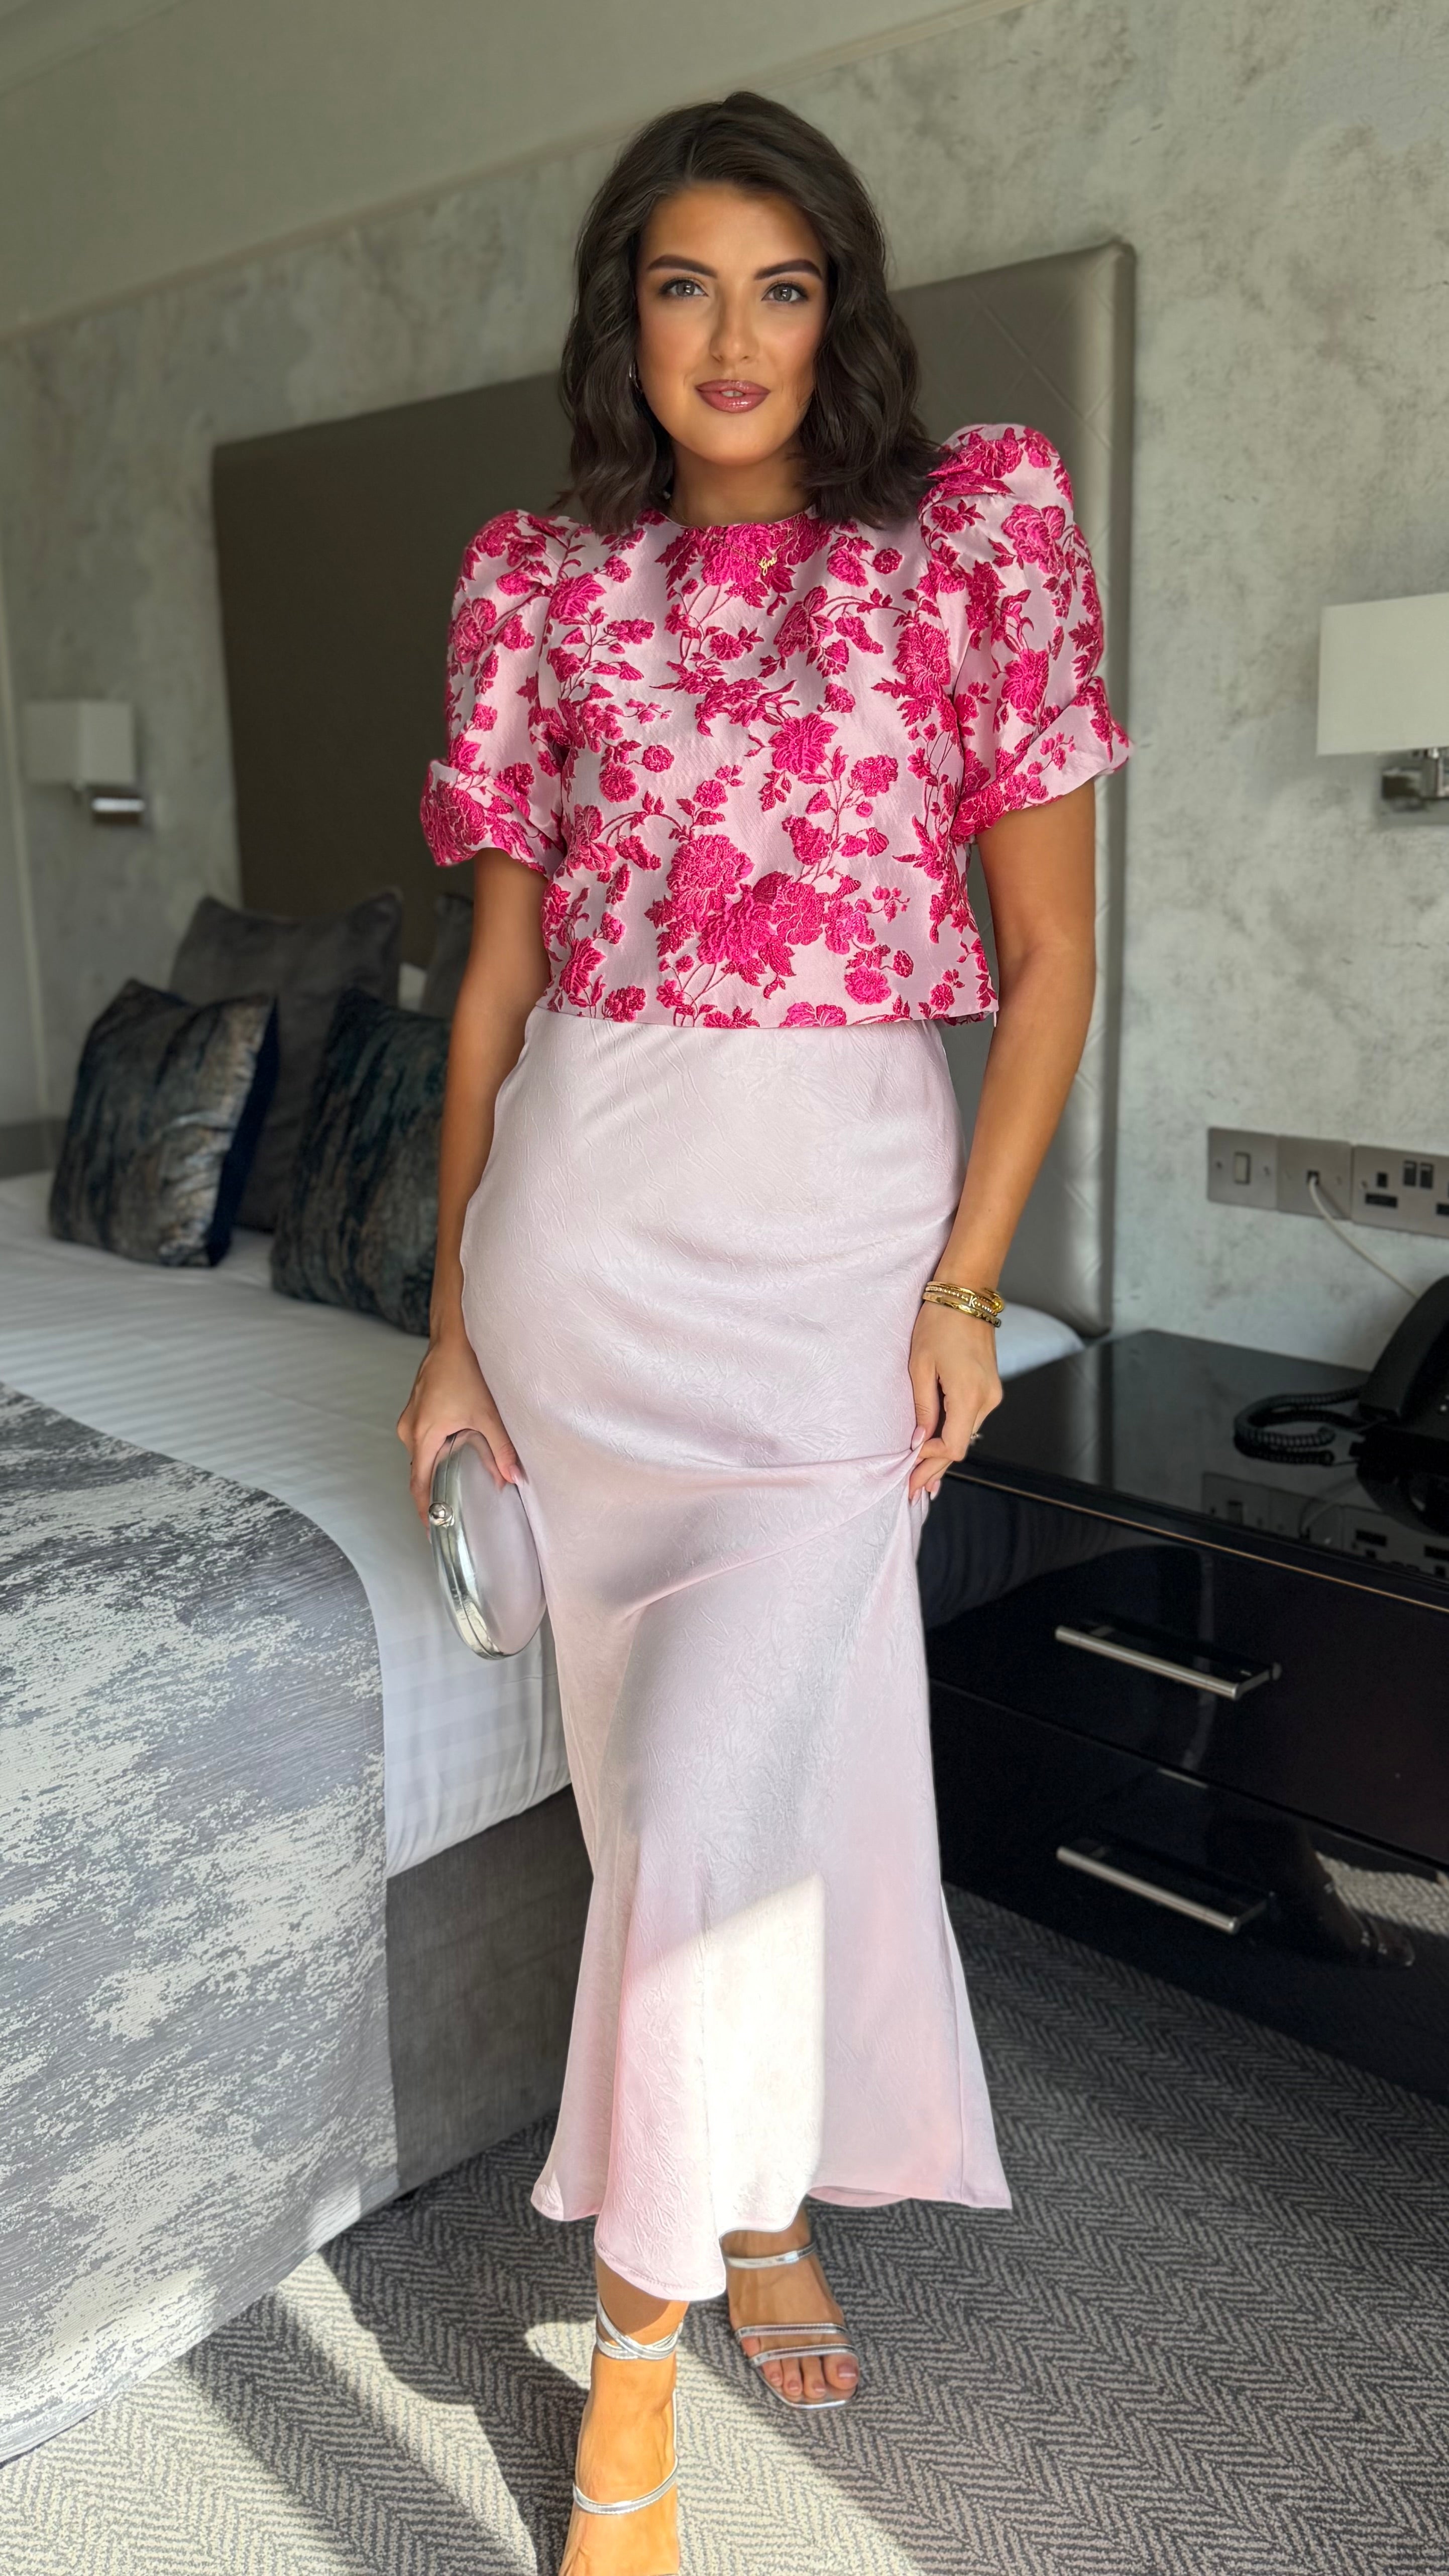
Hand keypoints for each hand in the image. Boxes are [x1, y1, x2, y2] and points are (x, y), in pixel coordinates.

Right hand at [396, 1328, 521, 1524]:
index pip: (418, 1484)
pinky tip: (455, 1451)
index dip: (424, 1510)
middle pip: (419, 1470)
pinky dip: (436, 1449)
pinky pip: (423, 1438)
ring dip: (437, 1467)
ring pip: (422, 1453)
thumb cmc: (466, 1368)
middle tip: (452, 1511)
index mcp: (423, 1434)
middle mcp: (410, 1428)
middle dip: (434, 1491)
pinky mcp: (418, 1407)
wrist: (454, 1335)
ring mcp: (412, 1417)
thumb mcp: (488, 1412)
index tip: (432, 1529)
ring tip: (456, 1484)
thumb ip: (502, 1448)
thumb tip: (513, 1477)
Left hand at [906, 1303, 1001, 1503]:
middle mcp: (987, 1400)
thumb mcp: (920, 1367)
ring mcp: (992, 1394)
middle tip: (913, 1490)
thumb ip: (923, 1409)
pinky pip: (970, 1420)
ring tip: (921, 1474)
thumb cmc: (939, 1324)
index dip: (930, 1462)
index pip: (953, 1447)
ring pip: (966, 1434)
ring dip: (943, 1452)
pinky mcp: (990, 1387)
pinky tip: (938, 1447)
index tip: (907, 1470)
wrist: (966, 1295)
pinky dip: (953, 1434)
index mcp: (970, 1396)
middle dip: (935, 1469)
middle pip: (961, 1446)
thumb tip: (920, 1441)